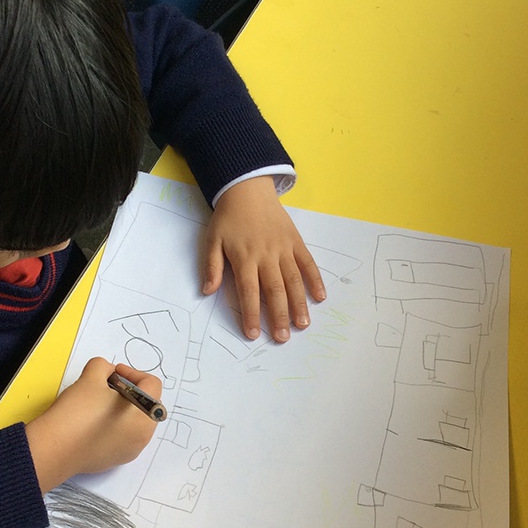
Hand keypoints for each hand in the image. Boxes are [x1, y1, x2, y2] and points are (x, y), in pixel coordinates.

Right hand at [25, 359, 161, 492]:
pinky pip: (124, 437)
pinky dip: (116, 425)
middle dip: (131, 390)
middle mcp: (144, 436)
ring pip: (136, 422)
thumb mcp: (91, 377)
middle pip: (148, 404)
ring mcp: (131, 450)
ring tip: (101, 403)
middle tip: (108, 386)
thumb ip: (104, 366)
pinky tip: (95, 422)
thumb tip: (108, 373)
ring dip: (124, 408)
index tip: (113, 374)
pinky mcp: (117, 460)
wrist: (53, 448)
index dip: (132, 373)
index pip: (151, 385)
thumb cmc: (77, 412)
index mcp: (144, 414)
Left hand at [203, 176, 325, 342]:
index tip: (254, 334)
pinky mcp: (296, 242)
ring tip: (303, 324)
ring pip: (293, 280)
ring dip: (299, 304)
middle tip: (283, 338)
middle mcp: (266, 255)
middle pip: (274, 290)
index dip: (252, 314)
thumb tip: (207, 291)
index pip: (248, 291)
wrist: (247, 189)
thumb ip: (212, 266)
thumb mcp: (212, 240)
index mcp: (245, 257)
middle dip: (279, 316)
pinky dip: (315, 280)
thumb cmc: (228, 218)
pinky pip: (308, 263)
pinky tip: (320, 297)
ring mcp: (283, 249)